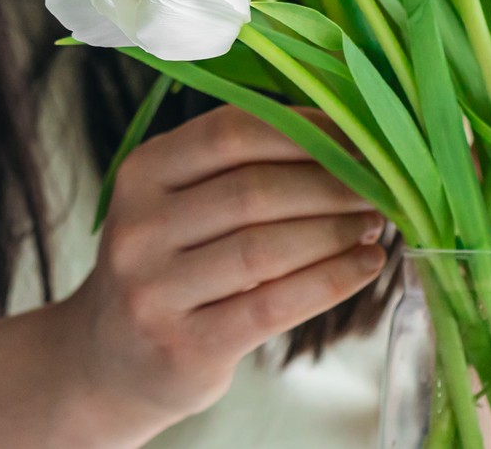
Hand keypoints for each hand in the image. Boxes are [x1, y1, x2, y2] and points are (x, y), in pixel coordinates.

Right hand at [54, 105, 387, 444]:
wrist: (110, 359)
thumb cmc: (171, 265)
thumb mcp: (180, 203)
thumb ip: (244, 167)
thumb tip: (350, 137)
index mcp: (142, 172)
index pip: (232, 132)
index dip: (306, 131)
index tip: (360, 137)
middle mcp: (139, 227)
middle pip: (255, 190)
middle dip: (332, 184)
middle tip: (380, 186)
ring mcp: (155, 290)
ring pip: (267, 248)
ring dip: (336, 232)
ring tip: (374, 225)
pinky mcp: (185, 345)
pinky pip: (274, 304)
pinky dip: (332, 280)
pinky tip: (365, 266)